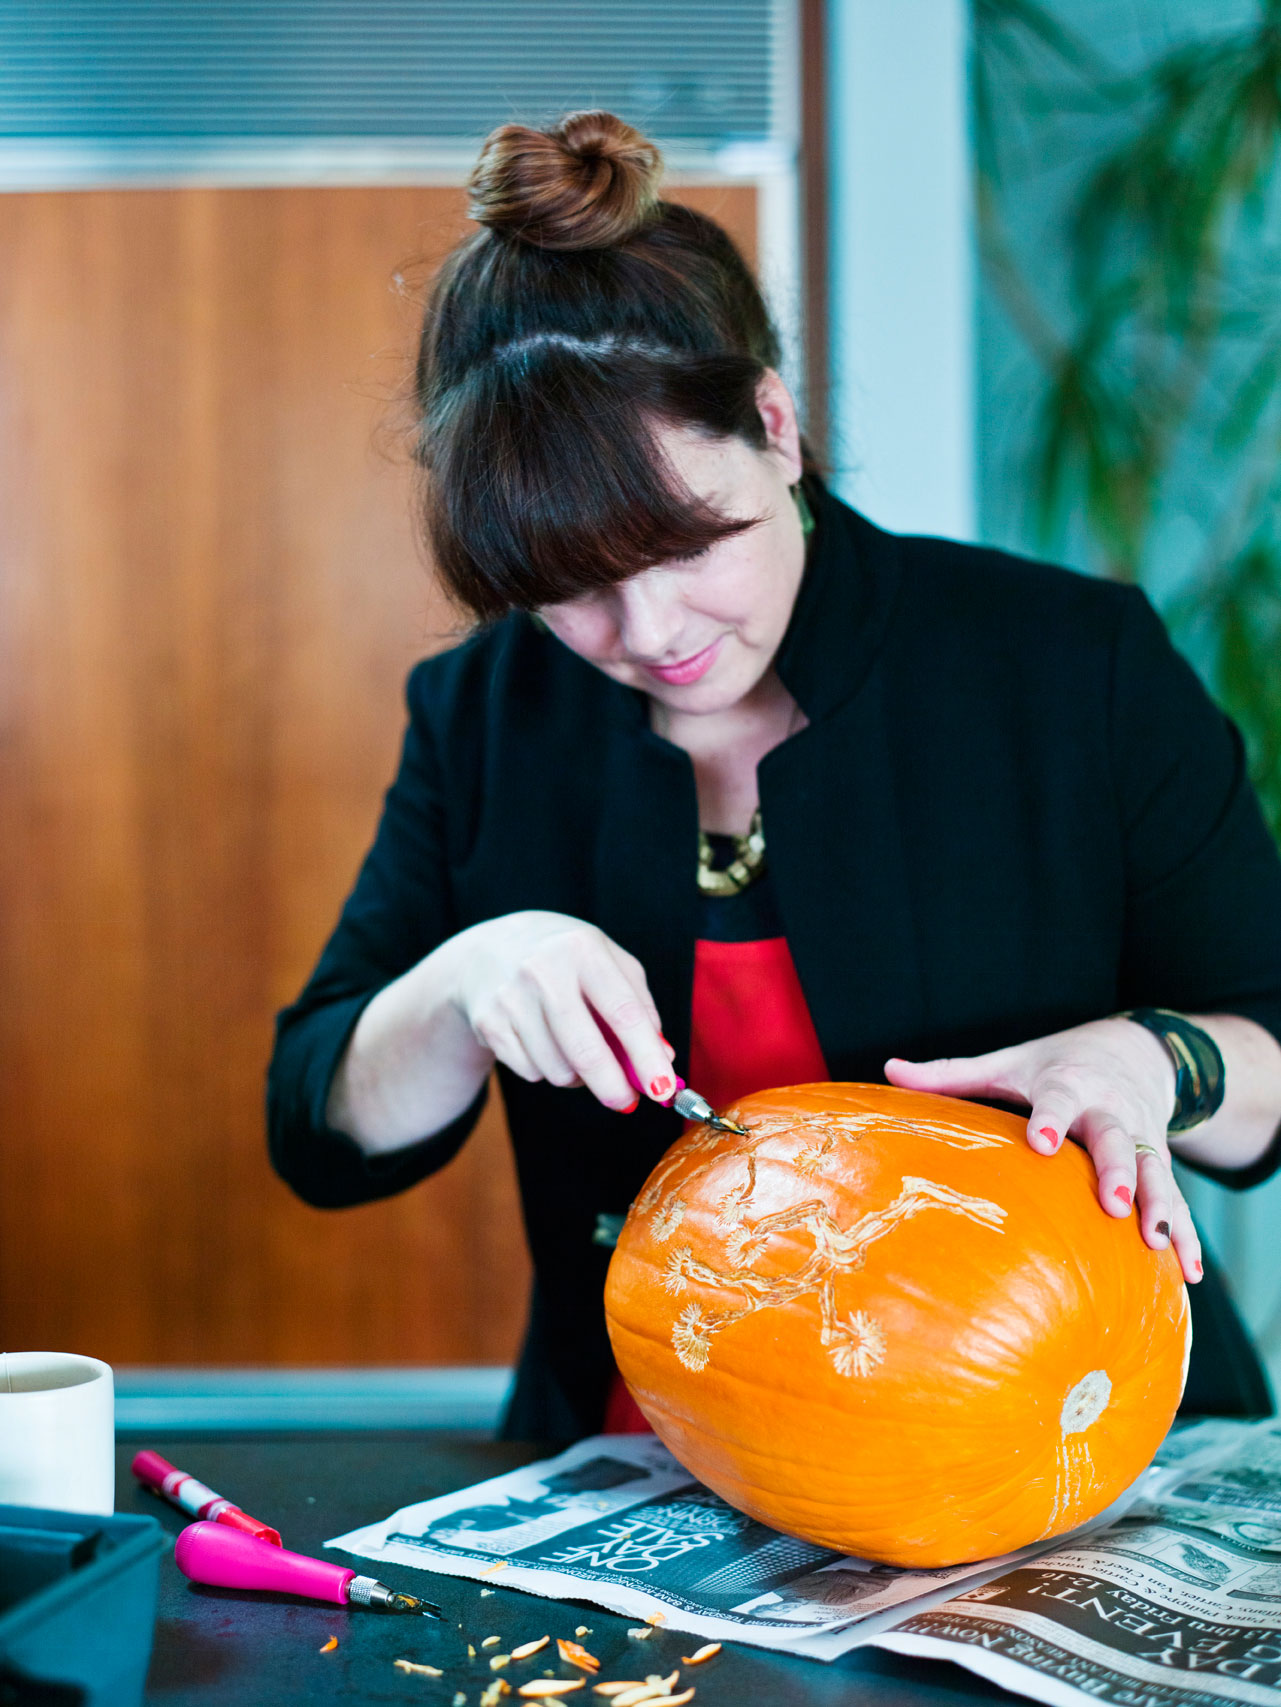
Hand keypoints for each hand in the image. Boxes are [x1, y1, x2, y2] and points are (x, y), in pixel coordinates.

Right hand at [447, 911, 675, 1111]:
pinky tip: (545, 1045)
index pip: (624, 1012)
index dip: (646, 1056)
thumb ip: (641, 1006)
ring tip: (577, 1052)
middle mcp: (543, 970)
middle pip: (585, 1051)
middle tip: (627, 1102)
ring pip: (558, 1070)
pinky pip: (531, 1072)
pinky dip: (547, 1070)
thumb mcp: (608, 962)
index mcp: (583, 949)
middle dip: (613, 1087)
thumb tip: (663, 1056)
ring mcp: (511, 998)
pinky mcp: (488, 1024)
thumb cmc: (564, 958)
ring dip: (577, 1076)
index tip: (662, 1088)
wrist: (489, 948)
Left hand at [885, 1018, 1202, 1282]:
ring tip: (1156, 1243)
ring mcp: (1142, 1141)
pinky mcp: (1160, 1165)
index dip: (1051, 1118)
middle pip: (1116, 1140)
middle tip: (1114, 1204)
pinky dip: (1187, 1236)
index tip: (1041, 1141)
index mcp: (1068, 1084)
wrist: (1134, 1050)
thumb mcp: (1006, 1062)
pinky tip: (1187, 1273)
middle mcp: (1111, 1111)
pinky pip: (1179, 1203)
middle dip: (1117, 1171)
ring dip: (1161, 1207)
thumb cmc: (1053, 1063)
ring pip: (1156, 1174)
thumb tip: (888, 1068)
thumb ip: (950, 1073)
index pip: (1057, 1099)